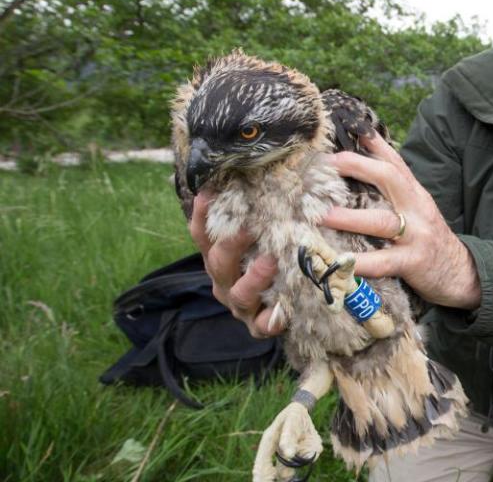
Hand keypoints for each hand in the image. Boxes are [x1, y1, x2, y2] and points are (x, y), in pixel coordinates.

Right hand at [190, 192, 282, 336]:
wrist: (279, 309)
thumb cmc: (267, 261)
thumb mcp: (259, 236)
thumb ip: (257, 213)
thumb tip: (260, 173)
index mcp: (218, 257)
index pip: (202, 233)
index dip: (203, 213)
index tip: (209, 191)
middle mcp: (224, 280)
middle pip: (219, 261)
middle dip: (232, 243)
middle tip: (250, 226)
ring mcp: (240, 305)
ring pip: (239, 293)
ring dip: (254, 277)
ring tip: (270, 261)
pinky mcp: (258, 325)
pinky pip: (264, 325)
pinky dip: (273, 318)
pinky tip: (284, 311)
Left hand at [322, 132, 481, 309]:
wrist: (460, 273)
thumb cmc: (428, 238)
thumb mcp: (417, 208)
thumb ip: (394, 191)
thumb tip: (360, 170)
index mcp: (415, 193)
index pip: (394, 161)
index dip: (373, 142)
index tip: (350, 126)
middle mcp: (417, 208)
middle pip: (390, 178)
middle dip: (359, 166)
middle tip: (328, 163)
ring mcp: (417, 234)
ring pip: (382, 221)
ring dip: (351, 218)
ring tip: (323, 215)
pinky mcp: (414, 262)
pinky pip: (385, 261)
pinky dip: (363, 262)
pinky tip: (342, 261)